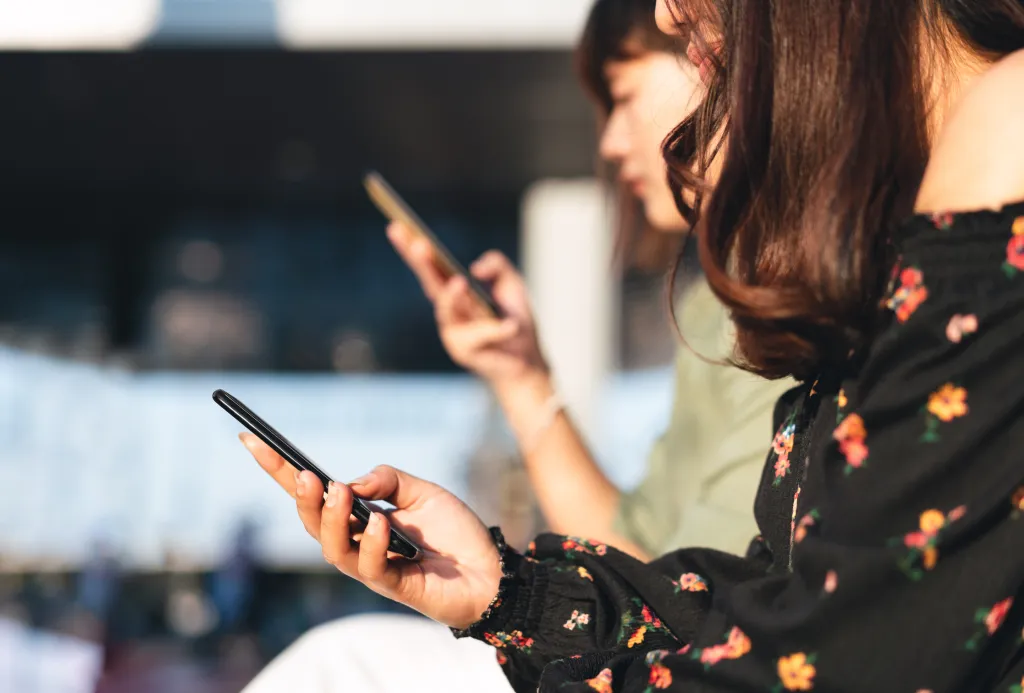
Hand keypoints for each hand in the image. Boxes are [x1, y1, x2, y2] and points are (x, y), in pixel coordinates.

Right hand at [240, 433, 502, 629]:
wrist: (490, 570)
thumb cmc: (455, 532)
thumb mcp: (422, 491)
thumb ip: (386, 480)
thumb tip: (349, 482)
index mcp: (360, 516)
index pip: (312, 492)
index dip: (279, 470)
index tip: (251, 440)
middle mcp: (358, 541)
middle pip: (313, 522)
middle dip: (301, 498)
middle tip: (304, 475)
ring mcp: (372, 565)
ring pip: (333, 548)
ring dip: (331, 519)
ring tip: (338, 494)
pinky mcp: (394, 585)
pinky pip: (372, 566)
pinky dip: (373, 542)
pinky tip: (383, 524)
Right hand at [387, 221, 547, 386]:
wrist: (526, 359)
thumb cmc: (514, 320)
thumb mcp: (511, 283)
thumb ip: (497, 265)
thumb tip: (475, 268)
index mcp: (453, 291)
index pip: (430, 266)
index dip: (412, 247)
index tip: (398, 225)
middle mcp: (447, 310)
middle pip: (429, 283)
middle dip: (422, 263)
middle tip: (418, 244)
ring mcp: (452, 332)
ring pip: (447, 311)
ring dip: (451, 297)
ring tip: (460, 282)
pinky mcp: (465, 351)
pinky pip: (481, 336)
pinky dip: (497, 331)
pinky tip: (512, 326)